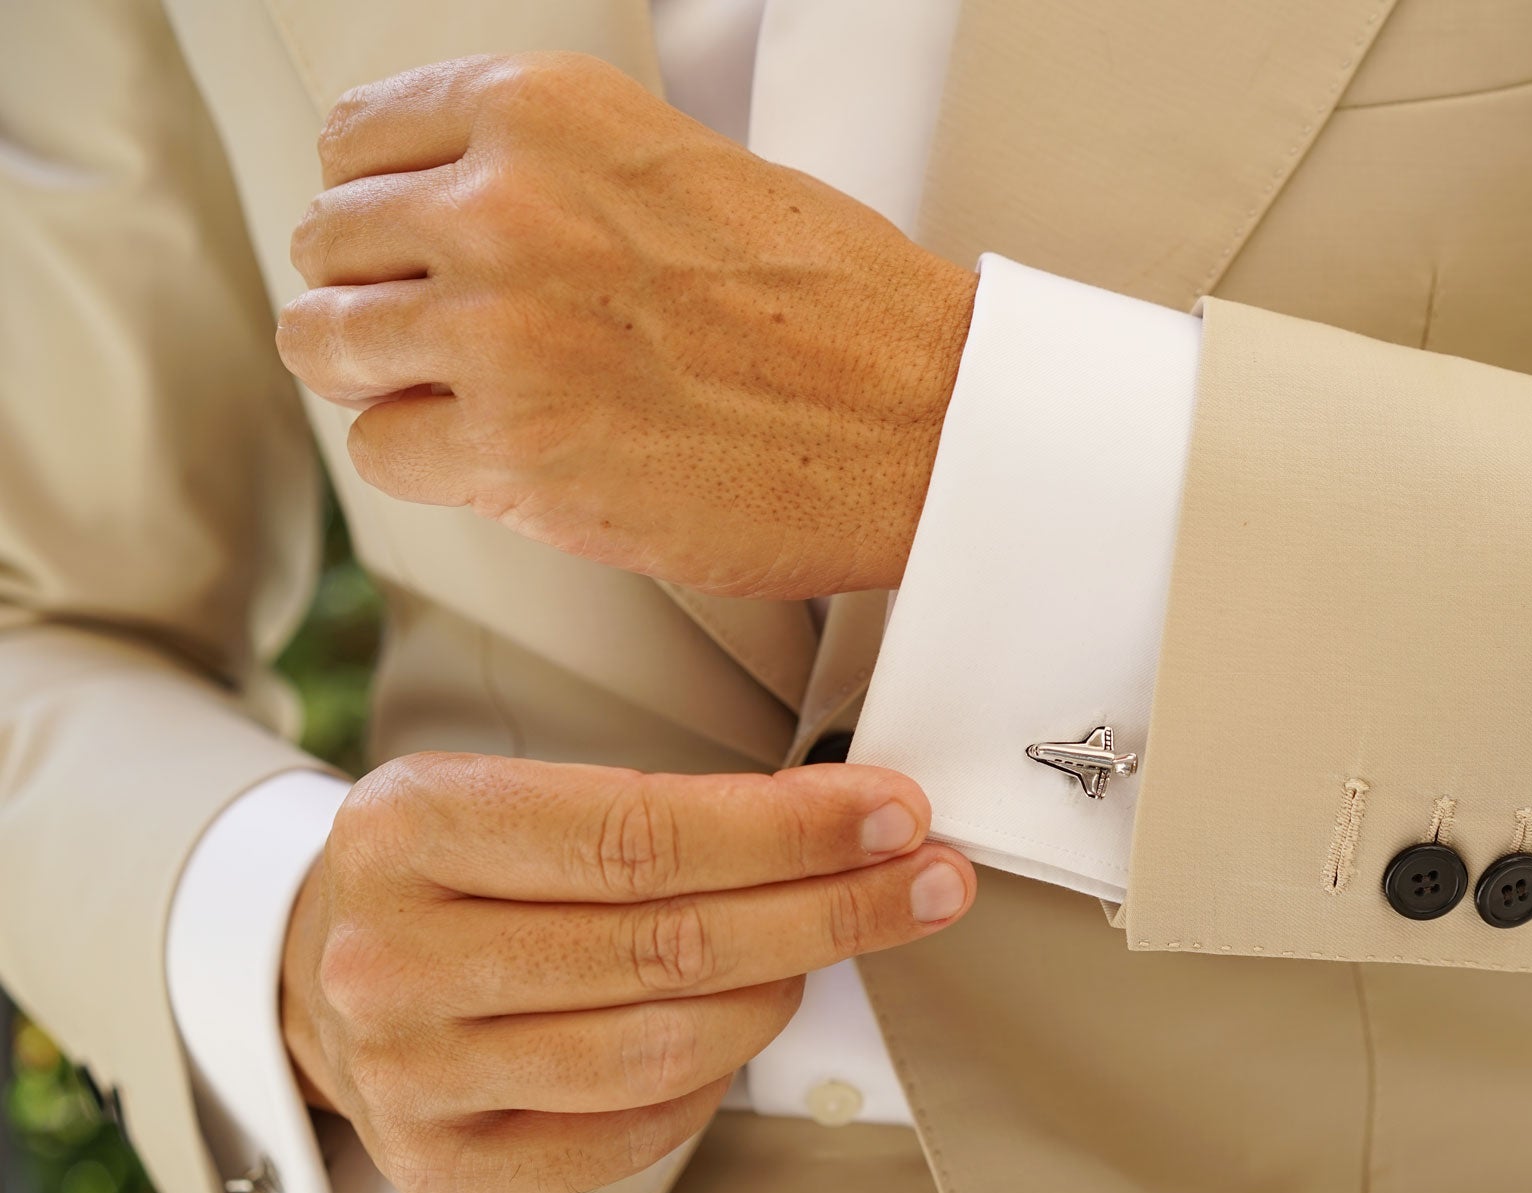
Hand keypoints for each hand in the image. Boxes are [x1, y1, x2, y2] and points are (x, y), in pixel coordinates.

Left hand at [276, 52, 977, 599]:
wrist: (924, 418)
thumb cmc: (834, 304)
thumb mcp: (677, 163)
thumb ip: (549, 172)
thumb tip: (445, 210)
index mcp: (544, 109)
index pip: (357, 140)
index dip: (382, 206)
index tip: (415, 249)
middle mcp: (502, 204)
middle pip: (328, 242)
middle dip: (378, 294)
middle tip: (448, 337)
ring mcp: (499, 331)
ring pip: (324, 343)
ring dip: (384, 377)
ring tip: (465, 398)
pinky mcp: (516, 451)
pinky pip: (382, 450)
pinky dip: (432, 461)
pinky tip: (508, 455)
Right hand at [280, 752, 974, 1192]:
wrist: (319, 970)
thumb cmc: (455, 872)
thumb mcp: (518, 797)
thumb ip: (659, 814)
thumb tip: (846, 825)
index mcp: (413, 826)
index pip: (642, 834)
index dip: (789, 831)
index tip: (893, 817)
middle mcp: (394, 955)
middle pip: (667, 945)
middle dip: (828, 912)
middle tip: (924, 884)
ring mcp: (411, 1073)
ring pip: (662, 1048)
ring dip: (779, 996)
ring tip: (824, 953)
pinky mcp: (442, 1165)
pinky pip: (631, 1133)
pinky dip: (709, 1084)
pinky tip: (736, 1031)